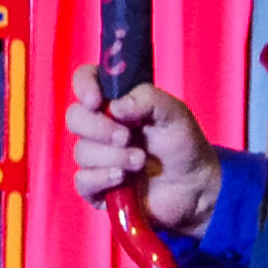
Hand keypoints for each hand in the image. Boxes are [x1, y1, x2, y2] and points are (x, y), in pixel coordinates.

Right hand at [65, 64, 221, 236]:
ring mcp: (97, 157)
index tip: (96, 101)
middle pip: (75, 117)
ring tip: (140, 161)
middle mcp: (100, 126)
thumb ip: (147, 99)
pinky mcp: (96, 186)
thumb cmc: (182, 144)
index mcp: (115, 101)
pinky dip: (102, 178)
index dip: (84, 86)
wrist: (193, 186)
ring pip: (82, 151)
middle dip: (99, 128)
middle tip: (126, 137)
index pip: (86, 80)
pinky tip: (123, 180)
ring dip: (112, 156)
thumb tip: (115, 106)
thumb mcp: (174, 113)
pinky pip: (83, 181)